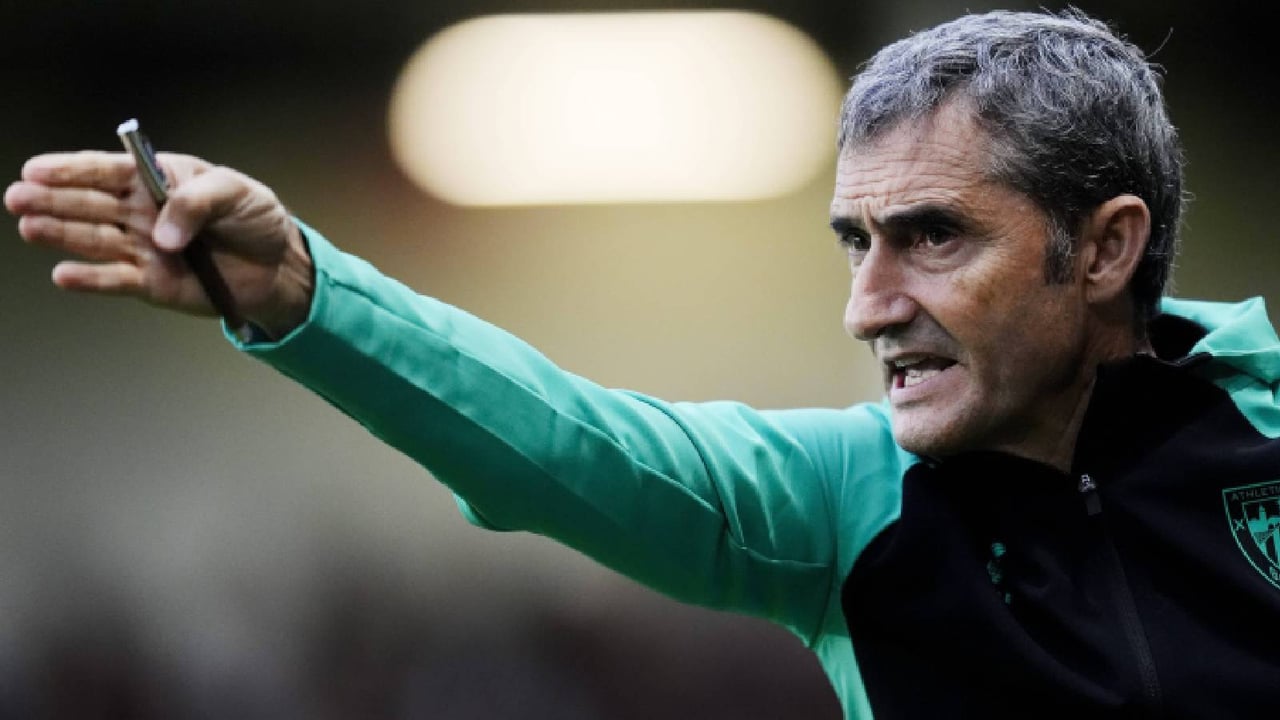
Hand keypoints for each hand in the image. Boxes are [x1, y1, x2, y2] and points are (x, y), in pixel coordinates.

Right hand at [5, 151, 312, 337]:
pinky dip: (90, 279)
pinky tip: (63, 274)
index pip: (106, 170)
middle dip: (51, 199)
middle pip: (88, 203)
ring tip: (30, 228)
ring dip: (60, 234)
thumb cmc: (255, 217)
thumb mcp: (236, 192)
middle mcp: (140, 212)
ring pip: (93, 239)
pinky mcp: (149, 282)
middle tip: (18, 197)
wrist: (277, 265)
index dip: (71, 169)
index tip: (37, 170)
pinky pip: (114, 279)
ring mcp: (141, 247)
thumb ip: (196, 203)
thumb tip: (162, 235)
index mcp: (156, 179)